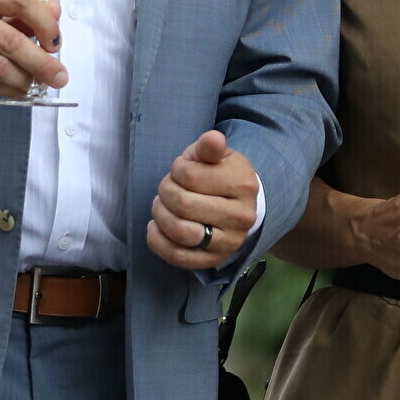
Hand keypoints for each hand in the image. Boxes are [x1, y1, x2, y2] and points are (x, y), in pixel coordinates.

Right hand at [0, 0, 64, 102]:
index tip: (55, 41)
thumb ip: (20, 13)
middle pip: (10, 39)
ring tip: (37, 84)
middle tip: (59, 76)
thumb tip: (55, 12)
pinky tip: (19, 89)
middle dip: (41, 61)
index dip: (45, 22)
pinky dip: (9, 88)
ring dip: (25, 79)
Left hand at [146, 130, 262, 271]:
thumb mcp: (216, 155)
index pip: (191, 177)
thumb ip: (209, 147)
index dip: (176, 170)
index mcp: (243, 184)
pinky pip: (178, 256)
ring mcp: (229, 243)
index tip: (180, 169)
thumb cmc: (220, 174)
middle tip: (167, 187)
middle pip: (183, 205)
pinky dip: (158, 241)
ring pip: (180, 232)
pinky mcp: (214, 260)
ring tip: (161, 205)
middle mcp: (241, 217)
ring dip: (160, 215)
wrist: (237, 204)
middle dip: (165, 192)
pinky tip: (156, 227)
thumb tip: (213, 138)